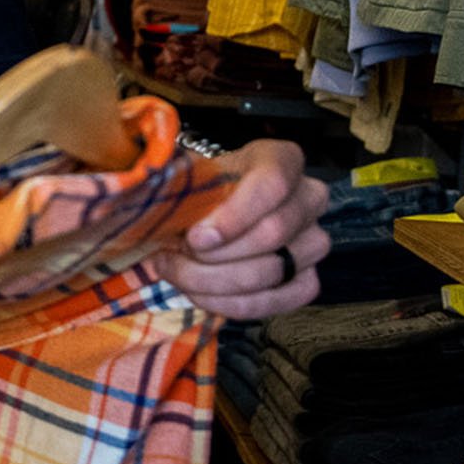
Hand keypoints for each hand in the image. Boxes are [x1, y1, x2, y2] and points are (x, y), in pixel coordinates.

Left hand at [152, 139, 330, 320]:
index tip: (195, 238)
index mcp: (282, 160)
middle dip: (214, 256)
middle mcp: (308, 197)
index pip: (273, 183)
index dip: (235, 215)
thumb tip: (150, 191)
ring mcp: (313, 240)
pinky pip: (279, 301)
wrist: (203, 216)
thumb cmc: (195, 193)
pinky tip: (201, 294)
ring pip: (273, 271)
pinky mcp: (307, 280)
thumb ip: (174, 180)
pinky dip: (233, 304)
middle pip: (272, 232)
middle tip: (172, 258)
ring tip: (177, 274)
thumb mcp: (184, 175)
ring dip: (215, 282)